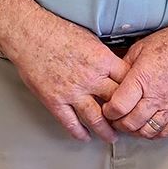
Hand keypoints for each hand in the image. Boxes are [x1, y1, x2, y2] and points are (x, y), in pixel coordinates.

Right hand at [5, 15, 126, 141]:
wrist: (29, 34)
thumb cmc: (58, 31)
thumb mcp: (91, 38)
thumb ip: (105, 56)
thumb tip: (117, 66)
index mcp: (103, 61)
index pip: (128, 82)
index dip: (136, 93)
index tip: (138, 100)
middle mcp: (90, 79)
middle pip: (117, 103)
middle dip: (125, 115)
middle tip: (129, 123)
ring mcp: (72, 92)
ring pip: (96, 119)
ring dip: (106, 131)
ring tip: (112, 137)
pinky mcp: (55, 101)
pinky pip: (70, 123)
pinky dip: (79, 133)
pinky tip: (85, 137)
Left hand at [101, 20, 167, 139]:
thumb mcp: (139, 49)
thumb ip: (123, 68)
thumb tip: (112, 81)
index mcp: (142, 79)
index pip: (119, 107)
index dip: (108, 112)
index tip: (107, 109)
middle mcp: (156, 96)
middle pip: (131, 123)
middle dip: (118, 123)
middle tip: (115, 118)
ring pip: (147, 131)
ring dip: (135, 131)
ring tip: (130, 123)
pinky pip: (166, 131)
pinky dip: (154, 133)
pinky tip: (148, 126)